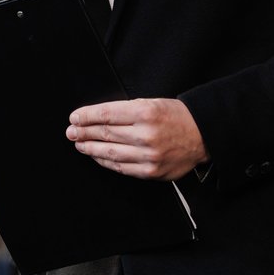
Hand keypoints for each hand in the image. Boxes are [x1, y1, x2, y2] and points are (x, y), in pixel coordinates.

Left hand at [67, 98, 209, 180]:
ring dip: (90, 148)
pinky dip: (105, 161)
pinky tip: (97, 156)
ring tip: (80, 144)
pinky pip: (121, 167)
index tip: (74, 118)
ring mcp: (148, 156)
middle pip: (105, 133)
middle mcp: (146, 134)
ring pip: (110, 152)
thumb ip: (126, 111)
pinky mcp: (151, 172)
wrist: (202, 135)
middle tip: (72, 132)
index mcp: (145, 112)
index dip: (86, 116)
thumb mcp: (151, 103)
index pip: (106, 114)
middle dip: (84, 132)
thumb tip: (96, 118)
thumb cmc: (175, 117)